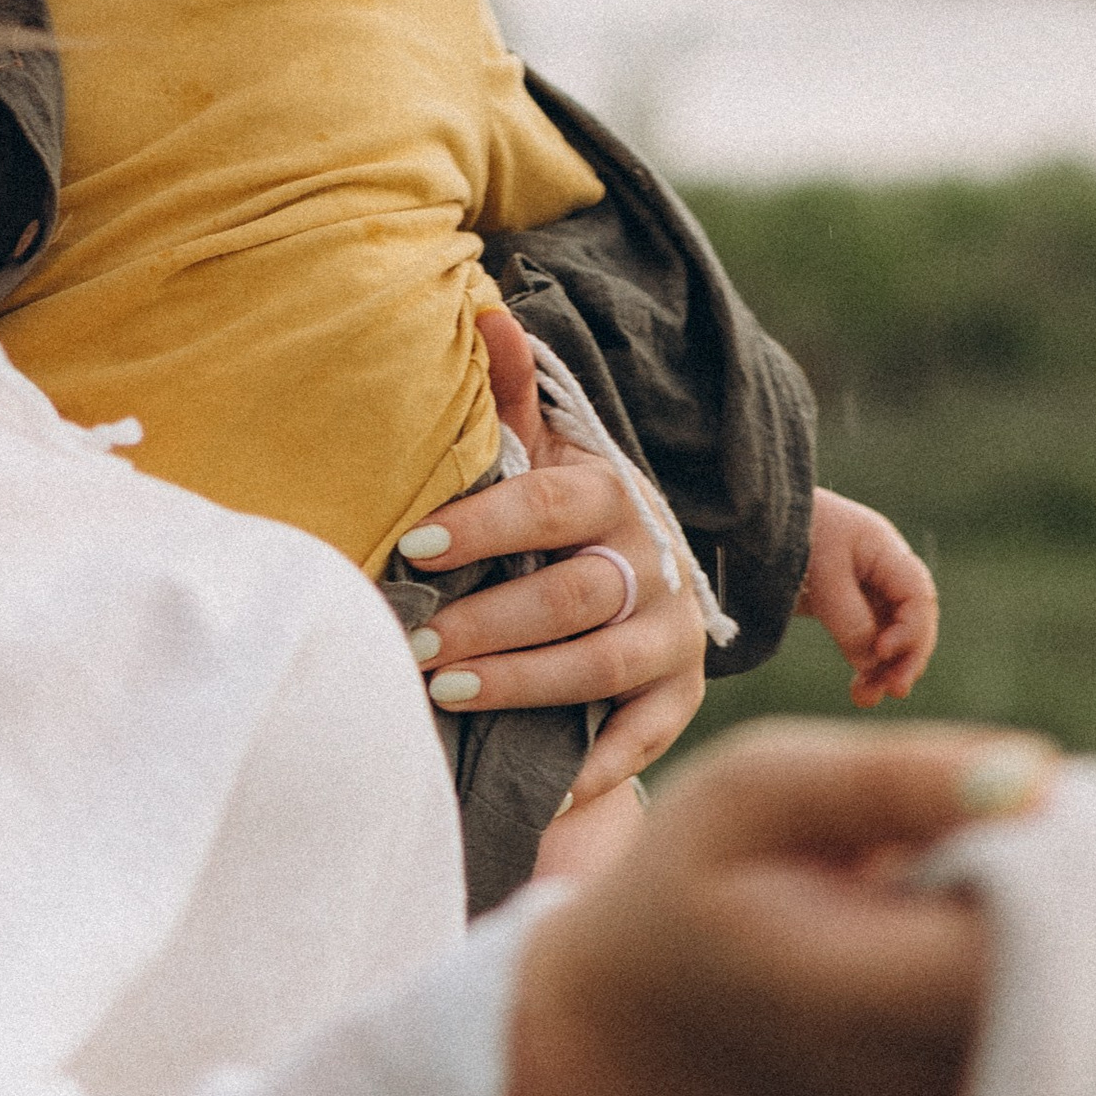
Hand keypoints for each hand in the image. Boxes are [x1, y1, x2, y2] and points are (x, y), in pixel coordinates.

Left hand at [399, 310, 708, 804]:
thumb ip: (513, 395)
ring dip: (524, 684)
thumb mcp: (545, 452)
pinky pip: (646, 734)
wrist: (635, 573)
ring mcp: (674, 631)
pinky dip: (598, 764)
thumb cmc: (560, 515)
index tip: (414, 548)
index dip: (484, 526)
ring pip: (604, 664)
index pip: (550, 505)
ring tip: (447, 694)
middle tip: (417, 646)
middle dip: (489, 622)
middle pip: (574, 595)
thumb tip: (486, 309)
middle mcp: (654, 561)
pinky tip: (540, 786)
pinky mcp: (681, 692)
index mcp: (613, 493)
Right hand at [430, 716, 1057, 1095]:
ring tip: (949, 881)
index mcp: (870, 998)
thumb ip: (890, 782)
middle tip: (991, 823)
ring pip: (1087, 986)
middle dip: (1072, 872)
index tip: (1022, 796)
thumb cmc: (695, 890)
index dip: (1062, 848)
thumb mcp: (756, 792)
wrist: (657, 1035)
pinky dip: (1036, 952)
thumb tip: (1043, 777)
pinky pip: (1062, 1010)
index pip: (1045, 928)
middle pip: (1088, 962)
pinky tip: (954, 932)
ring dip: (1058, 909)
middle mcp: (938, 1084)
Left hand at [800, 490, 938, 706]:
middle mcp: (884, 571)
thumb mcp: (821, 574)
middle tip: (894, 690)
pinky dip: (867, 664)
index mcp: (885, 551)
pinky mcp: (847, 604)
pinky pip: (869, 639)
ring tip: (867, 698)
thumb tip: (873, 662)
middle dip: (907, 657)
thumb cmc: (791, 532)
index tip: (884, 651)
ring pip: (892, 635)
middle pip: (913, 620)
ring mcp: (868, 588)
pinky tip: (860, 689)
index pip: (918, 595)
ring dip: (886, 669)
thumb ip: (849, 618)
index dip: (912, 628)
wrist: (754, 516)